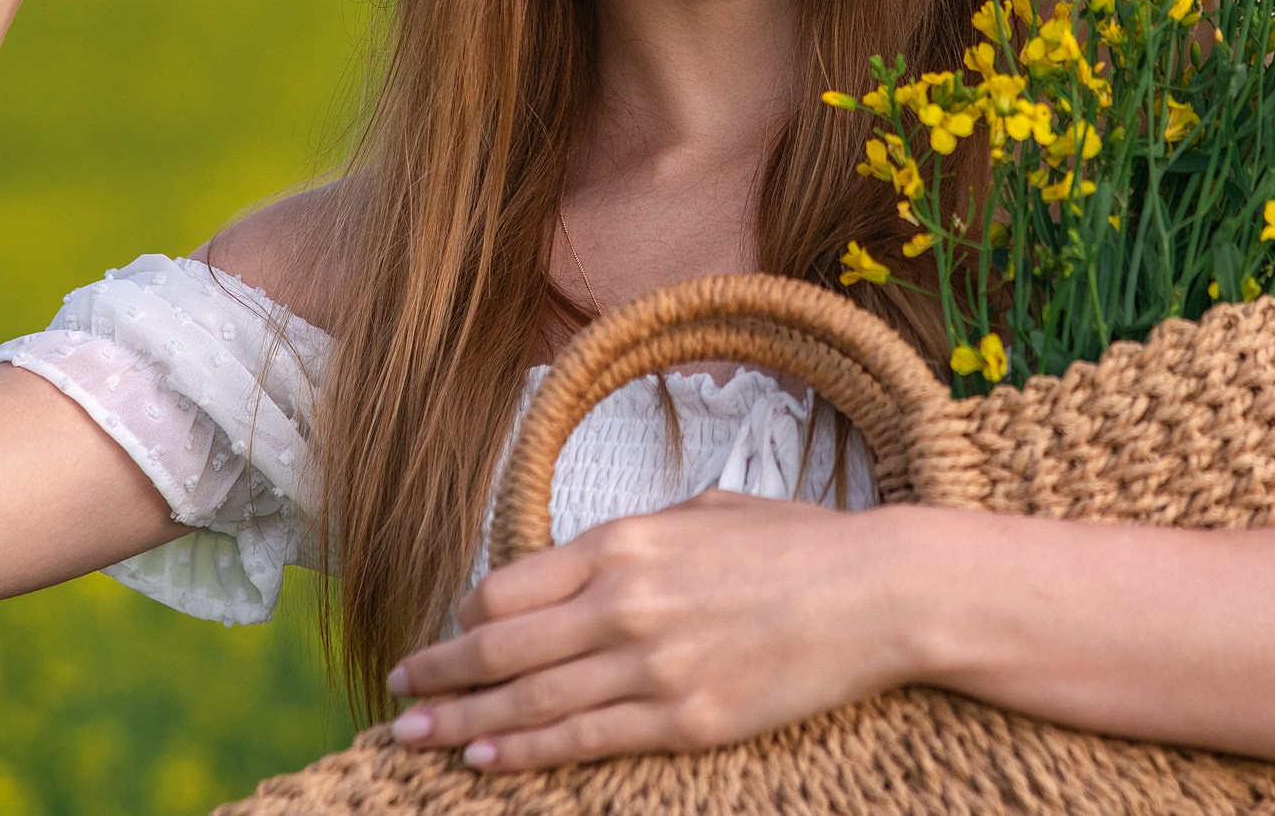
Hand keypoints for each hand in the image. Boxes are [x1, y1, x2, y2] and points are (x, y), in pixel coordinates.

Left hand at [387, 491, 921, 772]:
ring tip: (412, 734)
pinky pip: (582, 740)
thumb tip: (583, 561)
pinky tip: (484, 760)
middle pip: (497, 648)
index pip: (506, 586)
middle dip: (437, 673)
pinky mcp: (684, 719)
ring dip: (460, 723)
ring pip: (527, 702)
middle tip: (396, 688)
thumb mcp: (703, 513)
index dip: (466, 616)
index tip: (451, 632)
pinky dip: (523, 753)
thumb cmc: (796, 546)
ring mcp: (650, 666)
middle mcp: (622, 602)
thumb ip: (634, 539)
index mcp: (623, 541)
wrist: (877, 593)